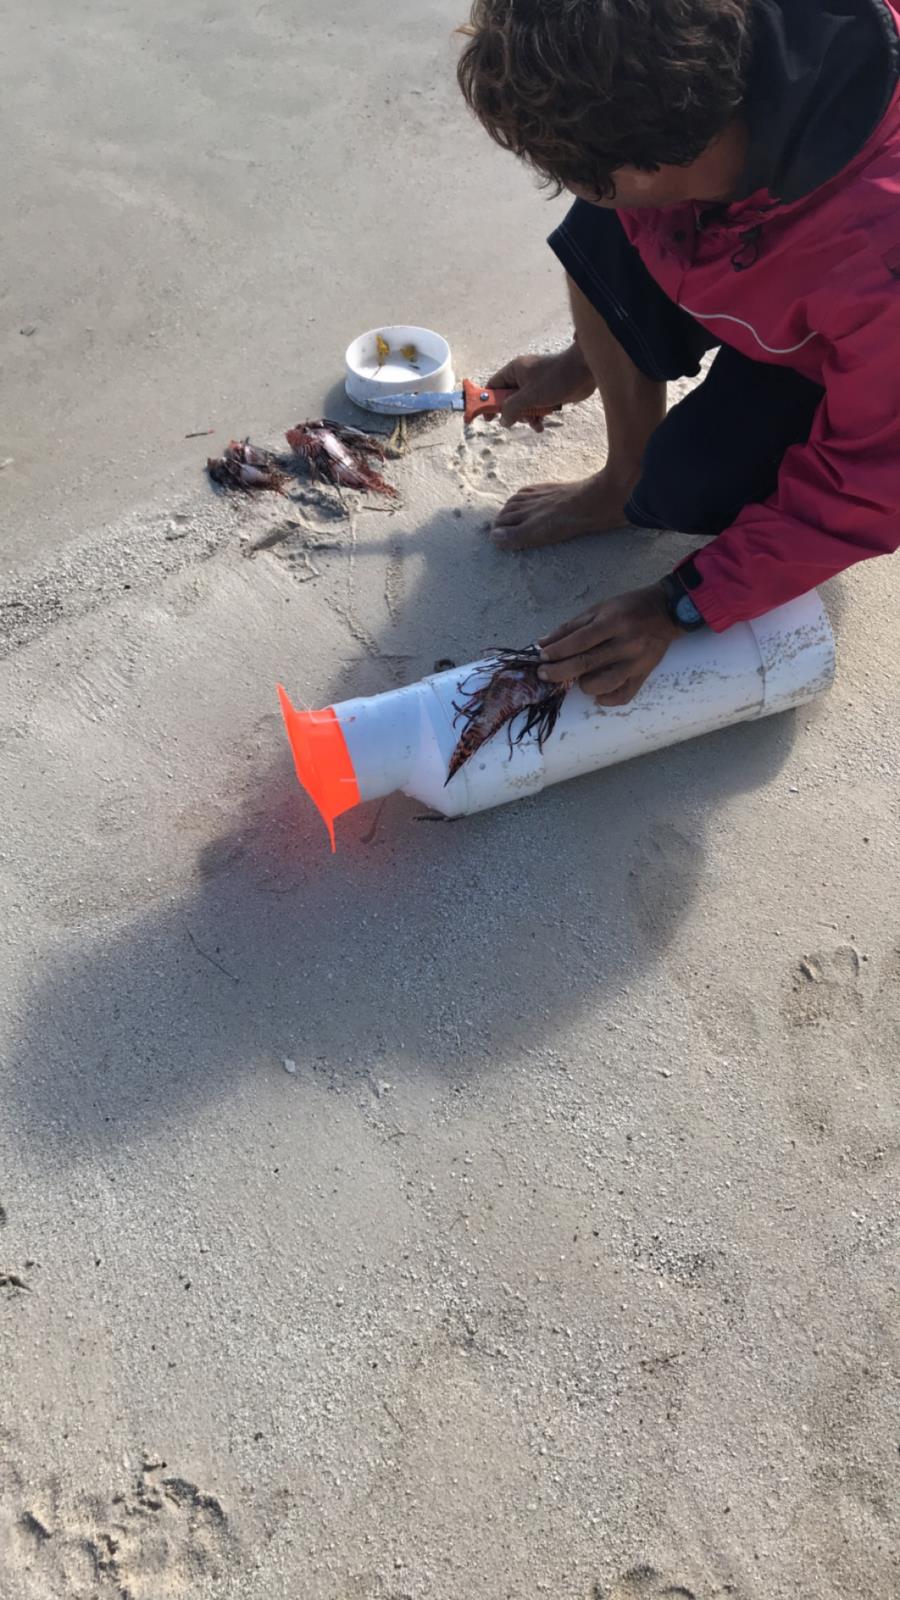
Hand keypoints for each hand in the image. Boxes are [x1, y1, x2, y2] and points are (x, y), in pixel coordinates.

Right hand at [486, 344, 594, 430]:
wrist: (584, 372)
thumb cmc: (556, 378)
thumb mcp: (529, 396)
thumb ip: (512, 409)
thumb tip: (502, 421)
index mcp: (514, 371)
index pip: (493, 387)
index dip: (487, 402)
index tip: (485, 418)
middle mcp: (522, 377)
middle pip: (507, 400)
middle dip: (513, 413)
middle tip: (520, 419)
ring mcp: (535, 386)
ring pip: (522, 407)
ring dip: (527, 418)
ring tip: (535, 422)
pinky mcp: (547, 393)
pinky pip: (535, 408)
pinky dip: (537, 417)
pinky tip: (542, 425)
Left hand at [538, 583, 680, 705]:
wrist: (666, 612)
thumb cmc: (628, 608)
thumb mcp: (599, 609)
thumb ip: (571, 627)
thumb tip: (544, 644)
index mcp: (614, 622)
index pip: (580, 641)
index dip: (558, 651)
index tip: (542, 658)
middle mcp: (627, 643)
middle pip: (587, 664)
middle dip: (559, 672)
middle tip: (544, 674)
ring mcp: (637, 662)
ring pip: (603, 684)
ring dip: (584, 685)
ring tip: (579, 677)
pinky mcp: (644, 675)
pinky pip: (622, 696)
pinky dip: (605, 698)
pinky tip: (597, 692)